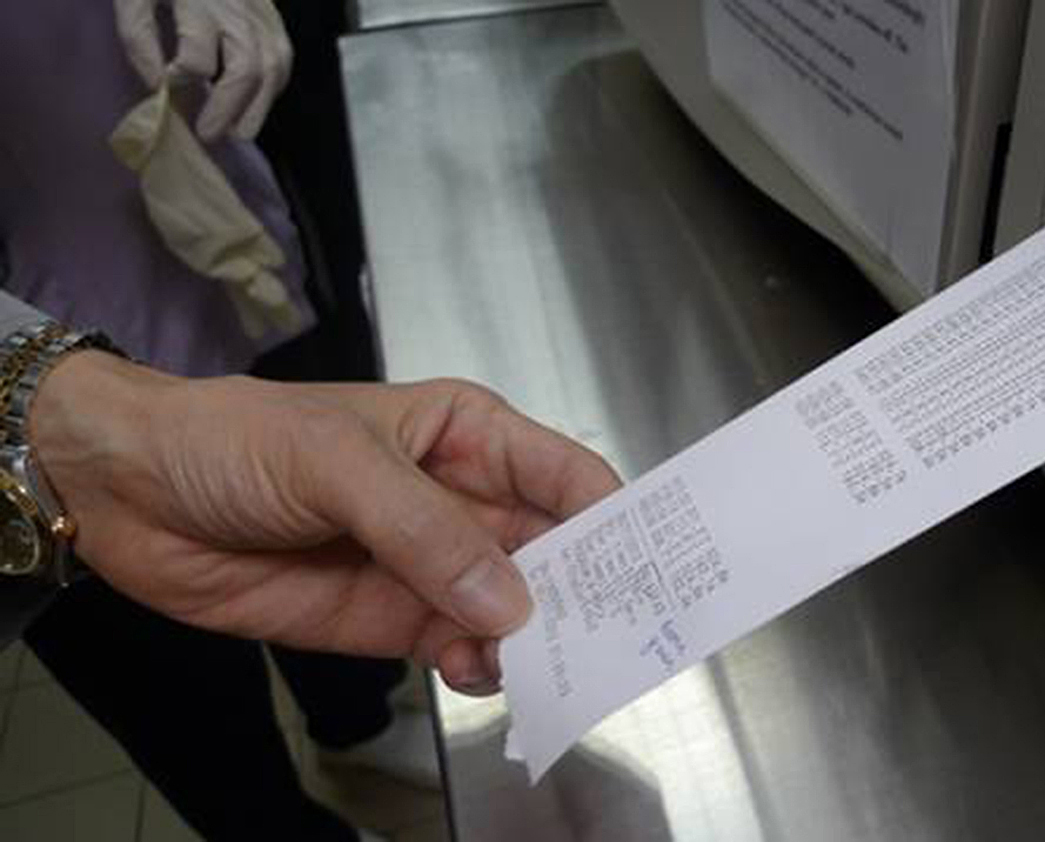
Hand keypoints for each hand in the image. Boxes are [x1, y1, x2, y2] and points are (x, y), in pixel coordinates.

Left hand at [29, 352, 620, 694]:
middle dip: (586, 594)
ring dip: (535, 642)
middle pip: (555, 553)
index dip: (617, 520)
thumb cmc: (234, 438)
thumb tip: (509, 601)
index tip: (651, 570)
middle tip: (611, 640)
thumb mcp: (337, 460)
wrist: (129, 492)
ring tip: (542, 668)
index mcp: (470, 437)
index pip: (569, 478)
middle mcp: (464, 503)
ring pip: (513, 611)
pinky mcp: (391, 619)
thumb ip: (424, 530)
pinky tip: (480, 674)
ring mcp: (430, 566)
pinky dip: (482, 669)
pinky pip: (461, 649)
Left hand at [113, 0, 292, 139]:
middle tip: (209, 133)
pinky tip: (255, 103)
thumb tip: (156, 85)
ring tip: (239, 131)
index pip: (198, 55)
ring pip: (274, 69)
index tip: (167, 87)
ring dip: (258, 108)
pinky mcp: (274, 19)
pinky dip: (272, 89)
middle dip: (229, 109)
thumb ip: (138, 36)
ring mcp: (262, 15)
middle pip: (248, 69)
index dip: (182, 78)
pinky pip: (283, 60)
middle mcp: (238, 12)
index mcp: (199, 2)